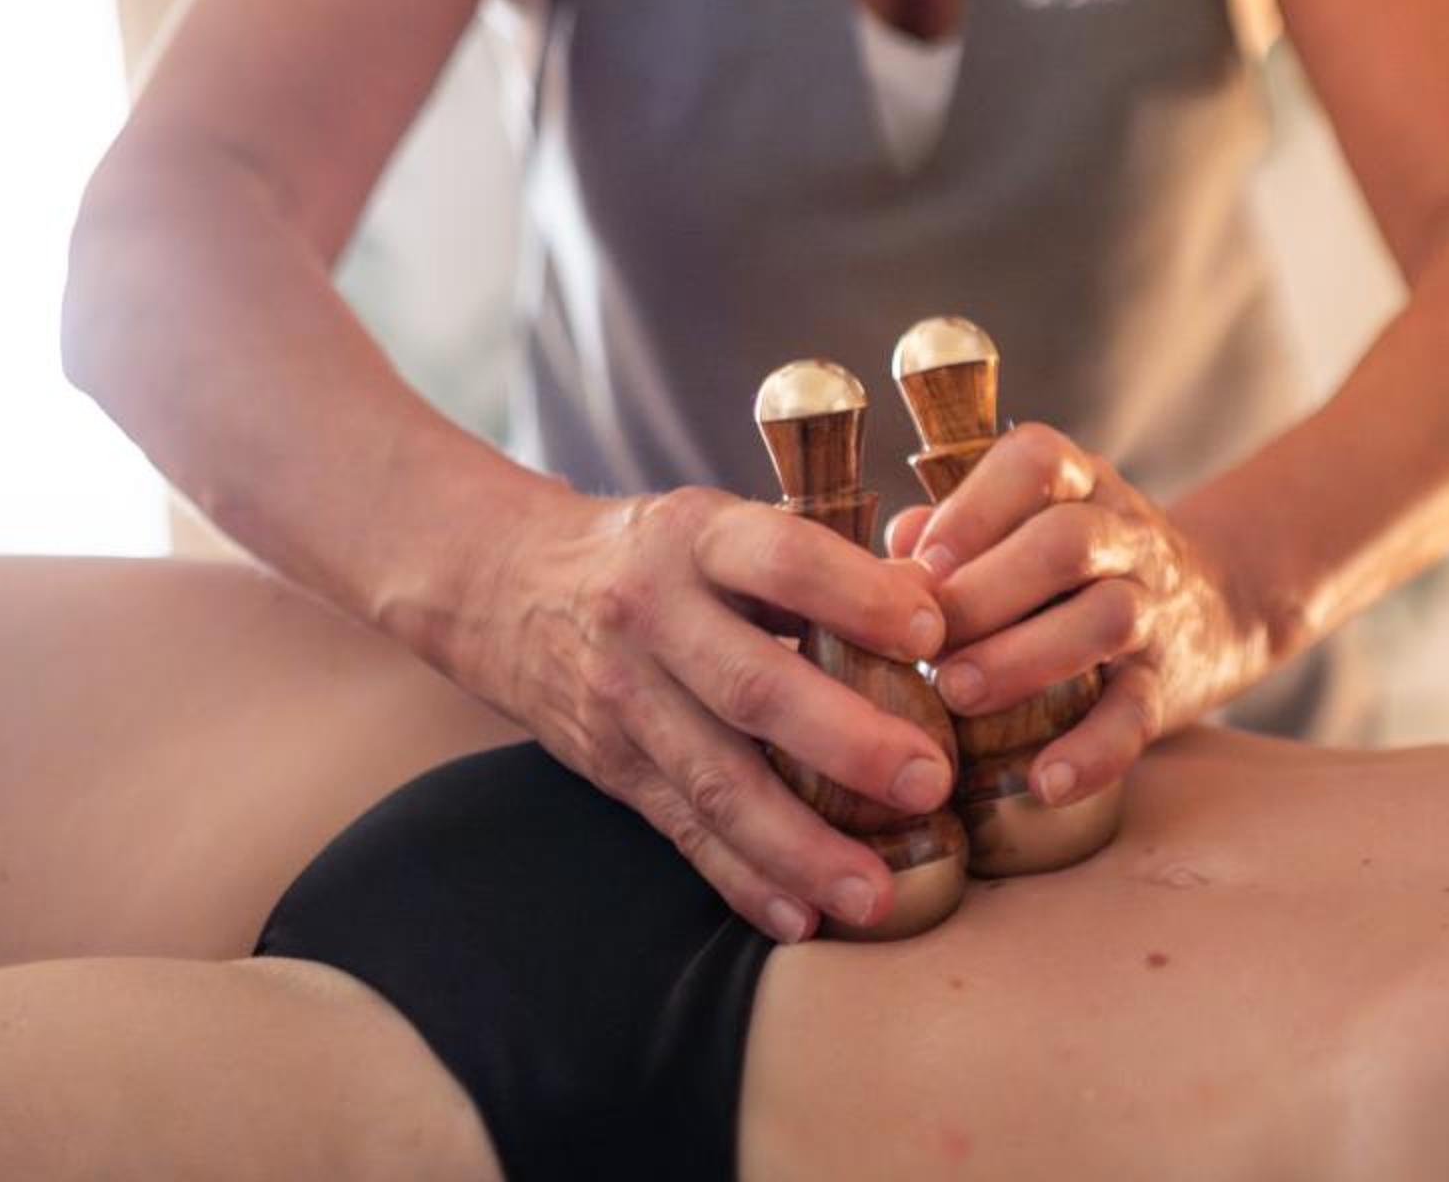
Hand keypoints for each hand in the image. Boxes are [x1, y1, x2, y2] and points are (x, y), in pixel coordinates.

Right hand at [472, 487, 956, 940]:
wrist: (506, 583)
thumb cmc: (665, 554)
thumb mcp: (727, 527)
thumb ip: (827, 565)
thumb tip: (942, 604)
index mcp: (699, 537)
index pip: (783, 560)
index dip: (858, 596)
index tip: (934, 635)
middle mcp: (653, 617)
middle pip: (753, 686)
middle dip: (846, 743)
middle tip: (929, 783)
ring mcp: (626, 699)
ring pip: (717, 781)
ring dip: (801, 846)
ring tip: (875, 892)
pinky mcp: (613, 768)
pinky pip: (684, 832)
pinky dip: (745, 882)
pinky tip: (803, 920)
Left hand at [890, 424, 1267, 808]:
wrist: (1216, 607)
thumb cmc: (1079, 568)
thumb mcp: (1029, 526)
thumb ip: (957, 534)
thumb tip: (889, 559)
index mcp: (1081, 484)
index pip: (1036, 463)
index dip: (973, 509)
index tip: (921, 563)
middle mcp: (1125, 535)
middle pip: (1066, 542)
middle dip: (986, 592)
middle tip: (922, 643)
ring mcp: (1154, 608)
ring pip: (1108, 617)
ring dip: (1024, 657)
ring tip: (958, 695)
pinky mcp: (1169, 685)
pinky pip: (1138, 715)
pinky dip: (1092, 751)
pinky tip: (1042, 782)